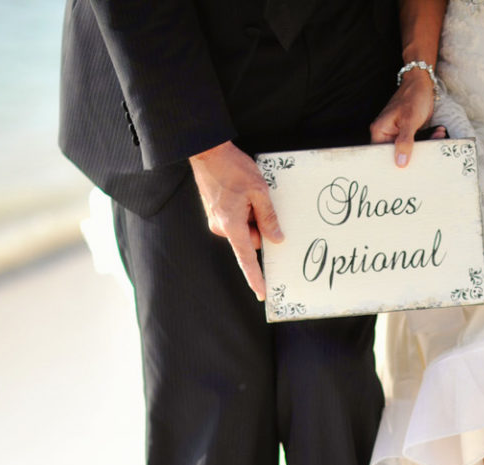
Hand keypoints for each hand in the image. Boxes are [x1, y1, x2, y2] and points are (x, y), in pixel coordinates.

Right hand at [189, 140, 283, 300]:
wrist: (207, 152)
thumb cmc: (232, 168)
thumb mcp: (259, 191)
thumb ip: (269, 218)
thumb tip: (277, 239)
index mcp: (232, 225)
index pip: (247, 259)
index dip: (256, 277)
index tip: (262, 293)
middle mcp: (221, 227)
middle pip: (251, 239)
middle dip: (259, 225)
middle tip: (258, 201)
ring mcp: (216, 220)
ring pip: (244, 228)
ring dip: (251, 215)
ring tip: (246, 192)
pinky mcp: (215, 213)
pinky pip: (236, 220)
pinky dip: (243, 210)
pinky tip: (240, 192)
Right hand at [369, 69, 437, 166]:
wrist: (422, 84)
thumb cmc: (413, 98)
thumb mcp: (409, 121)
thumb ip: (405, 142)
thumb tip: (401, 163)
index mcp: (380, 131)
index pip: (380, 154)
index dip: (389, 165)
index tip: (404, 172)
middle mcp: (386, 134)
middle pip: (395, 154)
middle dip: (413, 156)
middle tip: (426, 158)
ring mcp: (398, 134)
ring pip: (409, 150)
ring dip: (424, 146)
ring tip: (437, 137)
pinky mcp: (408, 133)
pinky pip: (417, 143)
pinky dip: (428, 139)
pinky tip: (438, 132)